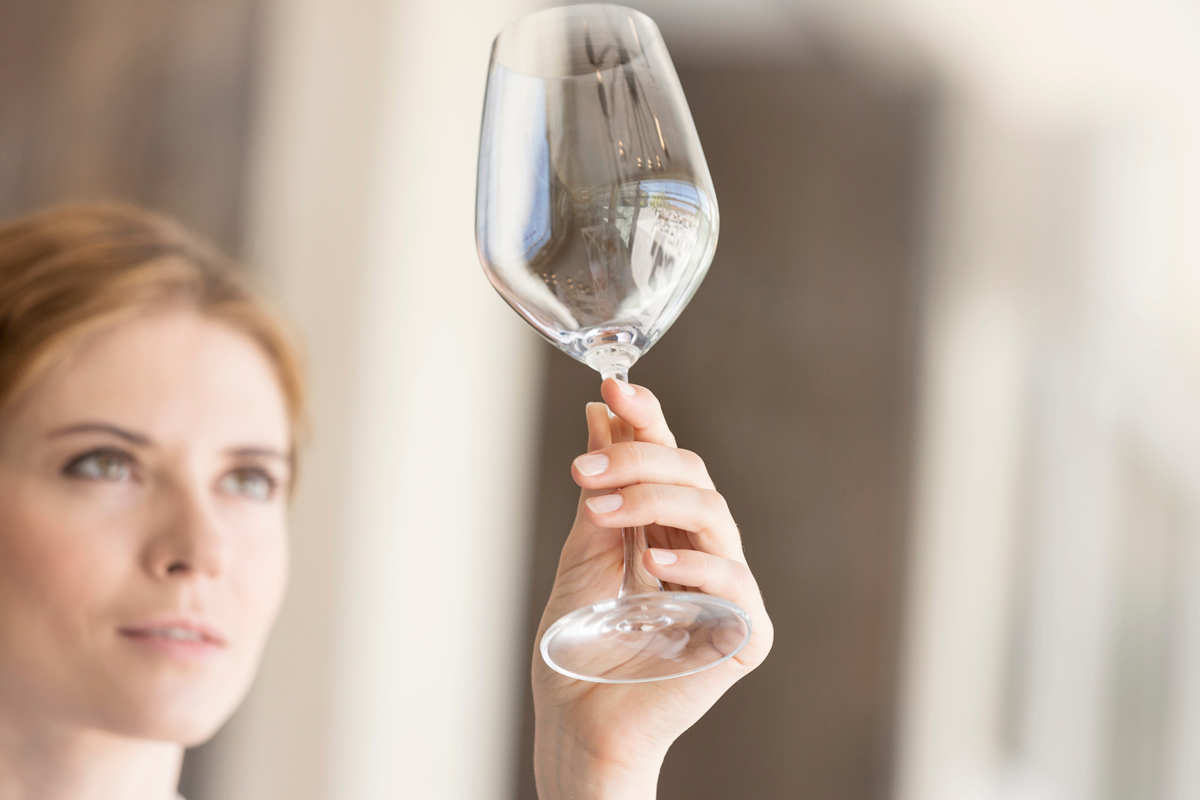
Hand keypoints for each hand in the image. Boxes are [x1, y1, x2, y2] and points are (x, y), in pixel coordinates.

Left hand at [532, 379, 772, 799]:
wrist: (576, 723)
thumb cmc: (578, 648)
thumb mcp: (583, 552)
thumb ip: (600, 490)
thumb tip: (599, 413)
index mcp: (666, 531)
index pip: (668, 460)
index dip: (648, 420)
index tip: (614, 387)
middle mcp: (701, 552)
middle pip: (693, 476)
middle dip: (639, 459)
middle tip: (586, 470)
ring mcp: (725, 592)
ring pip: (713, 515)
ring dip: (655, 501)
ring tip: (601, 511)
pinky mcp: (743, 635)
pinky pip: (733, 584)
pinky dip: (693, 567)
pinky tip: (652, 566)